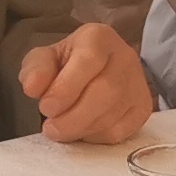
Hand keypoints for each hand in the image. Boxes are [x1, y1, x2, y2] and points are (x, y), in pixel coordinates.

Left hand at [22, 23, 156, 143]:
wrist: (97, 70)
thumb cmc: (67, 64)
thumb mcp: (45, 58)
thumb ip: (36, 69)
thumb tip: (33, 87)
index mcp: (98, 38)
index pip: (88, 61)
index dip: (65, 89)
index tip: (46, 107)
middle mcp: (125, 57)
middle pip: (105, 92)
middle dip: (73, 117)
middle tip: (51, 128)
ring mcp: (138, 85)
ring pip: (112, 115)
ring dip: (82, 129)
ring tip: (62, 129)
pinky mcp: (142, 109)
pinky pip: (120, 132)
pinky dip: (96, 137)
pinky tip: (83, 130)